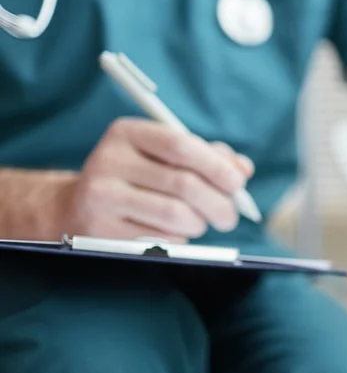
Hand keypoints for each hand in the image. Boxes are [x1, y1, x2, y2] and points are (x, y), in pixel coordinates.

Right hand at [55, 118, 254, 240]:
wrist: (78, 208)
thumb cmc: (138, 178)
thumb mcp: (165, 157)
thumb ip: (208, 158)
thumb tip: (242, 169)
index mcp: (127, 133)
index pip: (181, 145)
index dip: (216, 166)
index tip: (238, 184)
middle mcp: (109, 160)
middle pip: (184, 184)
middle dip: (219, 204)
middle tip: (229, 216)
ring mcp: (101, 197)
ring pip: (175, 215)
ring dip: (199, 223)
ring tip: (199, 223)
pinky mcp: (100, 231)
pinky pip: (160, 240)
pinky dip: (179, 240)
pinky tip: (173, 233)